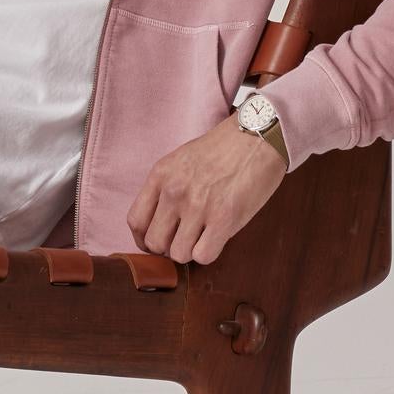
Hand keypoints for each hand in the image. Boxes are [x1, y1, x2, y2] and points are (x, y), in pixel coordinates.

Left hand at [126, 110, 288, 265]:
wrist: (258, 137)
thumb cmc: (224, 149)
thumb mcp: (182, 160)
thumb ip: (166, 188)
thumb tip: (160, 224)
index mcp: (161, 175)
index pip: (135, 221)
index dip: (144, 239)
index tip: (155, 243)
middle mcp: (174, 191)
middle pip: (154, 243)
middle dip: (168, 248)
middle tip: (184, 241)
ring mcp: (198, 206)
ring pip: (178, 254)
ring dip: (190, 251)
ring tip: (203, 237)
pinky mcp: (224, 218)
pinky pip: (203, 256)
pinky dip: (209, 254)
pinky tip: (217, 239)